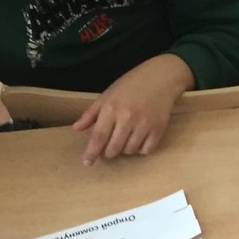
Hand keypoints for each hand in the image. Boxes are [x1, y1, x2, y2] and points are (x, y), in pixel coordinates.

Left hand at [73, 54, 193, 165]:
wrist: (162, 76)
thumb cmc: (132, 84)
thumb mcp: (108, 94)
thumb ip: (91, 113)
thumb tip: (76, 128)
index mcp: (112, 108)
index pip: (98, 137)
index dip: (91, 152)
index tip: (87, 163)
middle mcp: (127, 118)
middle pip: (113, 148)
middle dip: (108, 153)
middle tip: (108, 149)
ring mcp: (144, 124)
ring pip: (129, 150)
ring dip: (124, 150)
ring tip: (124, 139)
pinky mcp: (158, 128)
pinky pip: (146, 150)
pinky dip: (140, 149)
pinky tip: (138, 140)